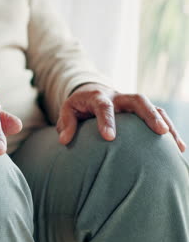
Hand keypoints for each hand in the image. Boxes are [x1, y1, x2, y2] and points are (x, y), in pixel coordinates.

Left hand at [56, 83, 185, 151]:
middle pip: (138, 100)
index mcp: (98, 97)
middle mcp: (119, 97)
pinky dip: (169, 130)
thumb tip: (64, 140)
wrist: (91, 93)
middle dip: (150, 115)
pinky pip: (158, 116)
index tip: (109, 138)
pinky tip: (178, 148)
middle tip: (160, 131)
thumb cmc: (79, 106)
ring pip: (153, 107)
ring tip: (175, 145)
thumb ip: (66, 123)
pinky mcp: (140, 110)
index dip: (107, 120)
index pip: (104, 106)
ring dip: (165, 124)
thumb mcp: (68, 110)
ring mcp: (131, 103)